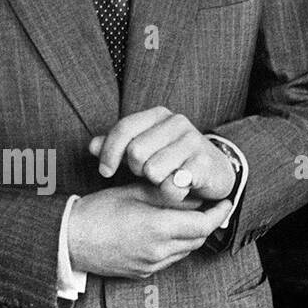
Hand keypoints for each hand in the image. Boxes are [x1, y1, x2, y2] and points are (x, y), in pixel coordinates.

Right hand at [66, 183, 231, 278]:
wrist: (66, 239)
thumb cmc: (98, 211)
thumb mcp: (136, 193)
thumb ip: (168, 194)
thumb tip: (193, 193)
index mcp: (158, 228)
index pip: (203, 224)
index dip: (219, 213)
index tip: (226, 201)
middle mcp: (157, 251)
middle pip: (197, 239)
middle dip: (208, 223)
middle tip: (211, 207)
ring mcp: (148, 265)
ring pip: (184, 250)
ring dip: (192, 235)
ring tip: (189, 216)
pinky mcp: (140, 273)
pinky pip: (168, 260)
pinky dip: (176, 245)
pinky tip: (168, 231)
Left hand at [89, 106, 235, 204]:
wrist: (214, 170)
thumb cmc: (172, 159)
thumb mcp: (142, 149)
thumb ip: (117, 146)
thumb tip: (92, 145)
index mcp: (159, 114)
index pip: (124, 129)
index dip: (109, 153)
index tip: (105, 172)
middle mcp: (178, 122)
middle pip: (136, 151)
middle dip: (136, 169)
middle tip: (147, 174)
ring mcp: (194, 141)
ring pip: (153, 170)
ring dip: (155, 183)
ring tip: (164, 180)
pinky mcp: (204, 162)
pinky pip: (173, 185)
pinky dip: (170, 192)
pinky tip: (178, 188)